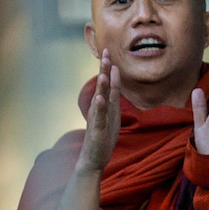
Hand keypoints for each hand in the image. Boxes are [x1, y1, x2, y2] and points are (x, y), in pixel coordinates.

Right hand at [78, 50, 121, 172]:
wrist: (94, 158)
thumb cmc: (103, 135)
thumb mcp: (112, 112)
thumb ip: (113, 94)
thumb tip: (115, 75)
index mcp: (104, 103)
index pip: (108, 82)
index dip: (108, 67)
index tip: (108, 51)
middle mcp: (99, 108)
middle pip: (102, 86)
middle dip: (104, 70)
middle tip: (105, 54)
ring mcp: (97, 118)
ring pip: (100, 99)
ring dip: (101, 86)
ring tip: (103, 73)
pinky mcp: (97, 129)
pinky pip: (99, 117)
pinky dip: (99, 108)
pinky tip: (100, 99)